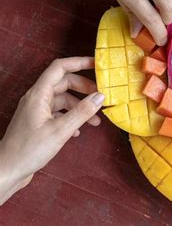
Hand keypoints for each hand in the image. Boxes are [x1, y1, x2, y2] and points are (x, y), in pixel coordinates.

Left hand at [0, 57, 103, 204]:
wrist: (8, 170)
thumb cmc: (29, 150)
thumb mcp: (60, 130)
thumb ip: (82, 112)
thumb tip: (100, 96)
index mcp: (39, 94)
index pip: (60, 68)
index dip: (78, 62)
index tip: (97, 64)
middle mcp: (37, 98)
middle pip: (64, 83)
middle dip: (84, 88)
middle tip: (101, 97)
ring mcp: (37, 110)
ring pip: (63, 99)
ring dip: (80, 106)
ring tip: (95, 120)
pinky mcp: (38, 122)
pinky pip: (59, 112)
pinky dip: (71, 117)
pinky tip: (79, 130)